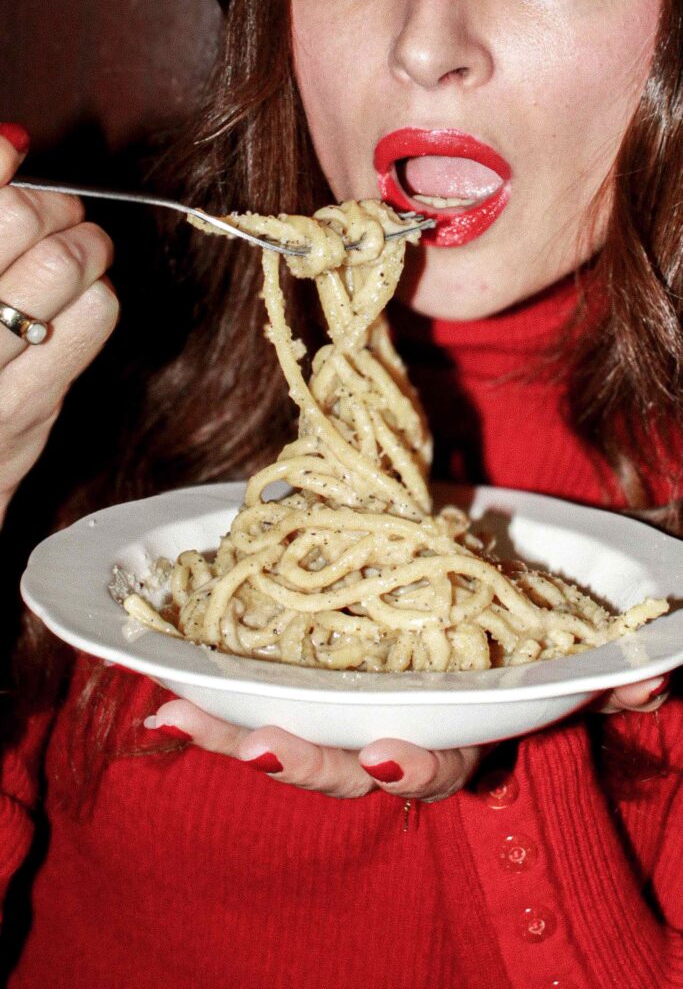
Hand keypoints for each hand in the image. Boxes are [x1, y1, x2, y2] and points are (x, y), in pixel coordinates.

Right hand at [0, 126, 117, 523]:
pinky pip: (93, 320)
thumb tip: (9, 147)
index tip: (13, 152)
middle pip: (18, 220)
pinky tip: (78, 305)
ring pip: (63, 265)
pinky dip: (96, 294)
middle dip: (49, 202)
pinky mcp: (27, 407)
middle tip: (55, 212)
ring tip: (74, 252)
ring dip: (82, 244)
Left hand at [147, 671, 672, 799]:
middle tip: (252, 747)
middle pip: (339, 762)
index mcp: (451, 728)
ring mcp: (338, 696)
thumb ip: (603, 669)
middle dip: (299, 762)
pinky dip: (200, 682)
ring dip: (227, 728)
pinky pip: (241, 679)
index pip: (433, 764)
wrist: (477, 587)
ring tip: (177, 713)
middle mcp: (388, 722)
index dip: (412, 766)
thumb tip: (648, 675)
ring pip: (280, 728)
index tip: (387, 750)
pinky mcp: (292, 656)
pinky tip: (149, 670)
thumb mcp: (564, 649)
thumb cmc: (520, 626)